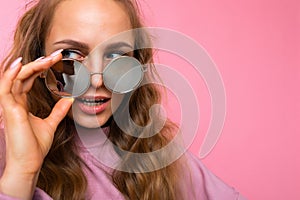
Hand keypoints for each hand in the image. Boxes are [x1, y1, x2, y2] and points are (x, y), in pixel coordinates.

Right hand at [0, 50, 72, 198]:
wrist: (29, 163)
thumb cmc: (35, 146)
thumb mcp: (50, 124)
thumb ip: (58, 111)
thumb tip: (70, 100)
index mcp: (21, 103)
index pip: (29, 79)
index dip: (41, 68)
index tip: (57, 60)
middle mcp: (13, 101)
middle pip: (23, 75)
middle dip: (39, 63)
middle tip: (57, 55)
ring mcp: (9, 105)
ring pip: (14, 78)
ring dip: (29, 66)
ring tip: (45, 58)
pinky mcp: (9, 110)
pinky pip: (5, 88)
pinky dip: (10, 75)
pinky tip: (20, 64)